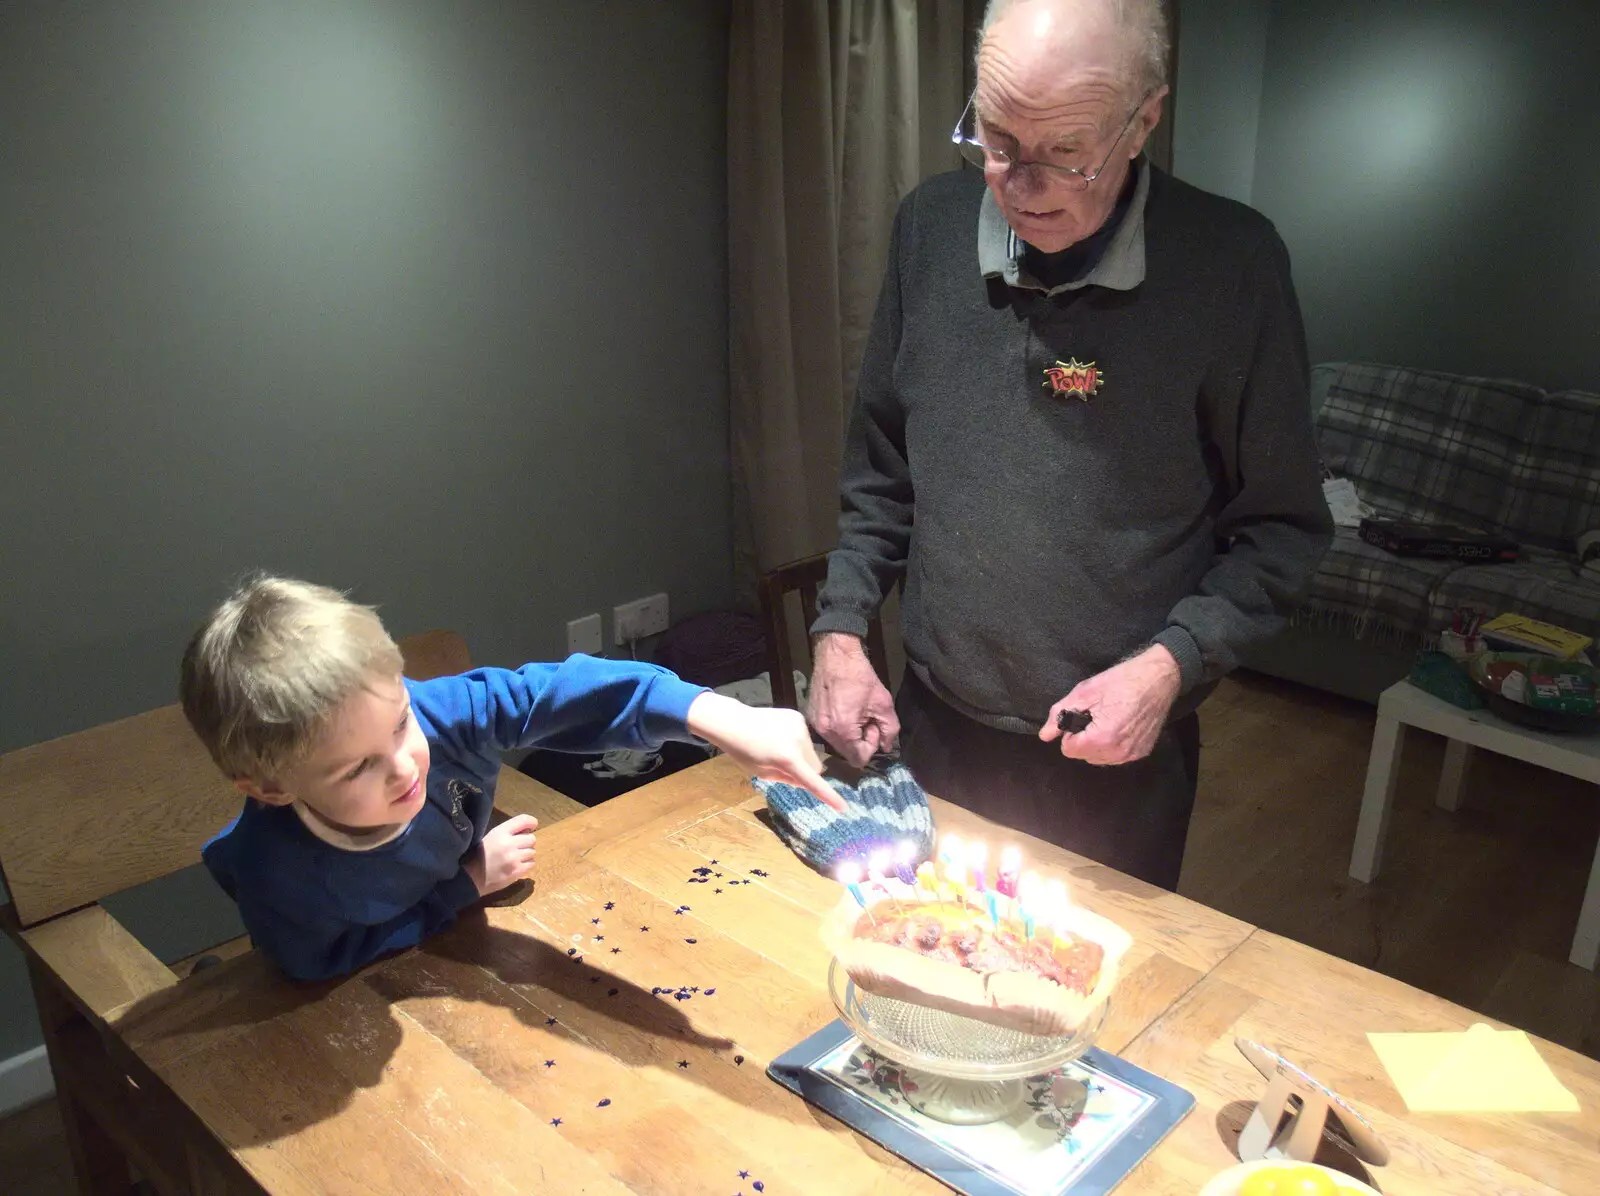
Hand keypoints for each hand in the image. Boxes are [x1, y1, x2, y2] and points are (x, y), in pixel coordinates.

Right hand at [464, 813, 537, 894]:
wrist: (472, 877)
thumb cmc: (480, 855)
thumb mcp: (491, 836)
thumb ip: (508, 832)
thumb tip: (528, 829)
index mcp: (500, 832)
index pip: (523, 820)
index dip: (531, 822)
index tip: (532, 826)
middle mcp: (509, 843)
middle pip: (531, 838)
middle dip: (527, 842)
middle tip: (519, 847)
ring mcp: (514, 858)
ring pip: (532, 852)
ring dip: (527, 854)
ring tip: (515, 857)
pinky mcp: (517, 871)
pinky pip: (531, 863)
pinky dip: (526, 864)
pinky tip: (517, 865)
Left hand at [687, 692, 842, 810]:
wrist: (734, 722)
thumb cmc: (744, 752)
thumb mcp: (763, 773)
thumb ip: (787, 778)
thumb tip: (805, 780)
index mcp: (786, 759)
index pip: (812, 782)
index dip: (828, 796)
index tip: (843, 807)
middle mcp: (798, 740)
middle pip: (815, 767)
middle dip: (806, 772)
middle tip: (785, 769)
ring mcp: (800, 726)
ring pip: (812, 752)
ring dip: (801, 756)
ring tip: (778, 749)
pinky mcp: (798, 717)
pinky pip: (806, 738)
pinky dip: (798, 742)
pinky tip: (780, 736)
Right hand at [807, 632, 898, 768]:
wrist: (836, 655)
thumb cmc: (861, 677)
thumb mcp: (883, 704)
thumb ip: (889, 730)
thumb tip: (886, 747)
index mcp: (843, 730)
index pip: (859, 759)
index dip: (871, 746)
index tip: (874, 726)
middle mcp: (825, 732)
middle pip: (847, 753)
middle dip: (860, 741)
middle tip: (866, 719)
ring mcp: (815, 724)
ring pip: (837, 744)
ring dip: (849, 735)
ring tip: (855, 713)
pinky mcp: (810, 716)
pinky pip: (828, 732)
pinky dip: (838, 727)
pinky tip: (843, 708)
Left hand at [1038, 645, 1181, 765]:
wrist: (1159, 678)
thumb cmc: (1121, 681)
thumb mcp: (1084, 692)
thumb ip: (1060, 715)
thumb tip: (1044, 735)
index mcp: (1103, 739)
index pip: (1069, 750)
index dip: (1070, 732)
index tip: (1082, 715)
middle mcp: (1119, 753)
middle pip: (1083, 756)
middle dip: (1083, 738)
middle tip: (1095, 715)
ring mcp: (1132, 755)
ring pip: (1099, 758)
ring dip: (1096, 743)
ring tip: (1107, 719)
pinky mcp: (1142, 752)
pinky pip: (1116, 756)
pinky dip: (1112, 745)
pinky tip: (1120, 725)